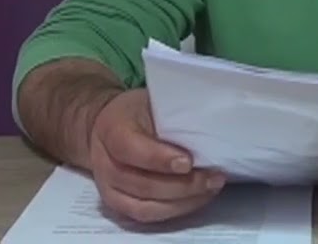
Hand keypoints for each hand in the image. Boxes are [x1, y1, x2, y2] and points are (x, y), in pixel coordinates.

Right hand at [88, 89, 224, 222]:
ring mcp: (108, 188)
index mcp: (111, 128)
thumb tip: (208, 127)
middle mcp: (104, 162)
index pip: (131, 148)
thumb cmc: (136, 112)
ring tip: (210, 188)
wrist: (104, 127)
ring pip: (145, 207)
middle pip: (143, 184)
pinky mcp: (116, 204)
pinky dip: (175, 210)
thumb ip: (171, 115)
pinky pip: (146, 216)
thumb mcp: (150, 101)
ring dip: (183, 202)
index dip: (160, 159)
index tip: (188, 161)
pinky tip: (196, 199)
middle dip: (183, 185)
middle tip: (213, 177)